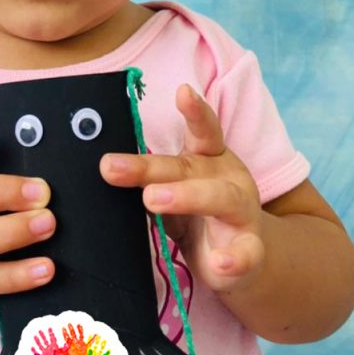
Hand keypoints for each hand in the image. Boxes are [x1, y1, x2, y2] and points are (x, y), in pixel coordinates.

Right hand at [31, 327, 67, 354]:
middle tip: (40, 330)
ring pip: (40, 345)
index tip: (49, 328)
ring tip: (35, 336)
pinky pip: (38, 354)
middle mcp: (49, 349)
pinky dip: (35, 351)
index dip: (51, 333)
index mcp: (54, 347)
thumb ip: (65, 349)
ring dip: (38, 341)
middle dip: (43, 336)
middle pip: (45, 340)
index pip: (52, 338)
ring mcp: (45, 353)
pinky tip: (32, 348)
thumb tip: (67, 343)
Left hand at [61, 322, 96, 354]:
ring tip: (78, 325)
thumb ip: (62, 352)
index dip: (65, 333)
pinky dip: (93, 339)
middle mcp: (75, 342)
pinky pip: (90, 342)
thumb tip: (57, 350)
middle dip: (71, 329)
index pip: (67, 337)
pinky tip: (96, 335)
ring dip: (79, 330)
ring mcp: (81, 343)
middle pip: (73, 334)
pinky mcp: (86, 346)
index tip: (63, 328)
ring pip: (79, 335)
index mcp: (71, 344)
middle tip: (69, 324)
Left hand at [100, 84, 264, 293]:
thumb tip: (103, 165)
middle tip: (112, 168)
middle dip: (150, 166)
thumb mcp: (174, 189)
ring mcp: (243, 213)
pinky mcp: (250, 251)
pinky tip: (219, 263)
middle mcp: (228, 179)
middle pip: (189, 167)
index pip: (203, 130)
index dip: (194, 111)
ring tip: (153, 199)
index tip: (182, 90)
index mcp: (210, 159)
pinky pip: (244, 254)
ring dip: (186, 196)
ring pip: (220, 198)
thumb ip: (148, 177)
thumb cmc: (199, 215)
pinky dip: (232, 259)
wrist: (244, 261)